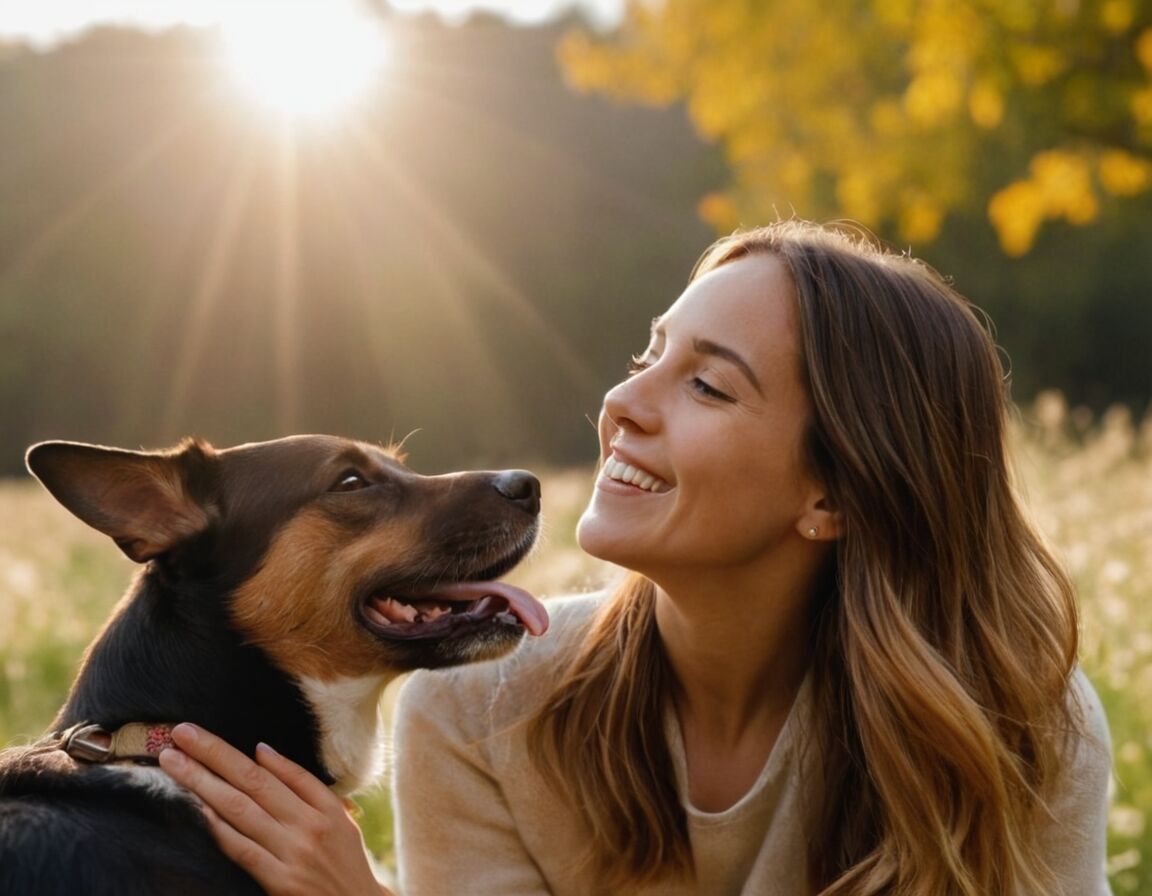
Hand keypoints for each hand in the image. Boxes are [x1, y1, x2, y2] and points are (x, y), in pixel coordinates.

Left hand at [158, 723, 391, 895]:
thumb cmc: (345, 863)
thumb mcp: (340, 818)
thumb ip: (303, 784)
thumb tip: (262, 751)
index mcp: (324, 807)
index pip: (274, 770)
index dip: (233, 750)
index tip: (198, 735)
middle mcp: (308, 825)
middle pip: (252, 781)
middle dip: (212, 754)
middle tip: (179, 735)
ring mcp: (292, 853)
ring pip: (240, 809)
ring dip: (203, 783)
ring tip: (173, 764)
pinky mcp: (280, 881)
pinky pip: (242, 849)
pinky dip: (218, 827)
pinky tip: (196, 808)